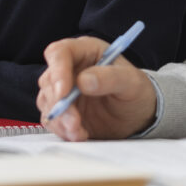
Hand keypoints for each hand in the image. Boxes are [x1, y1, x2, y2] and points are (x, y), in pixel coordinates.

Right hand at [37, 36, 157, 140]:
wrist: (138, 115)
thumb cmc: (136, 90)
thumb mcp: (131, 82)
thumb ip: (110, 78)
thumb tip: (84, 81)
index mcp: (85, 51)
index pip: (59, 52)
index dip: (57, 70)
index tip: (63, 92)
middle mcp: (70, 68)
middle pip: (49, 80)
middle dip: (59, 103)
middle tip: (74, 121)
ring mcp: (64, 90)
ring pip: (47, 101)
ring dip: (60, 119)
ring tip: (79, 131)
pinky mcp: (63, 110)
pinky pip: (52, 119)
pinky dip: (62, 129)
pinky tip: (79, 134)